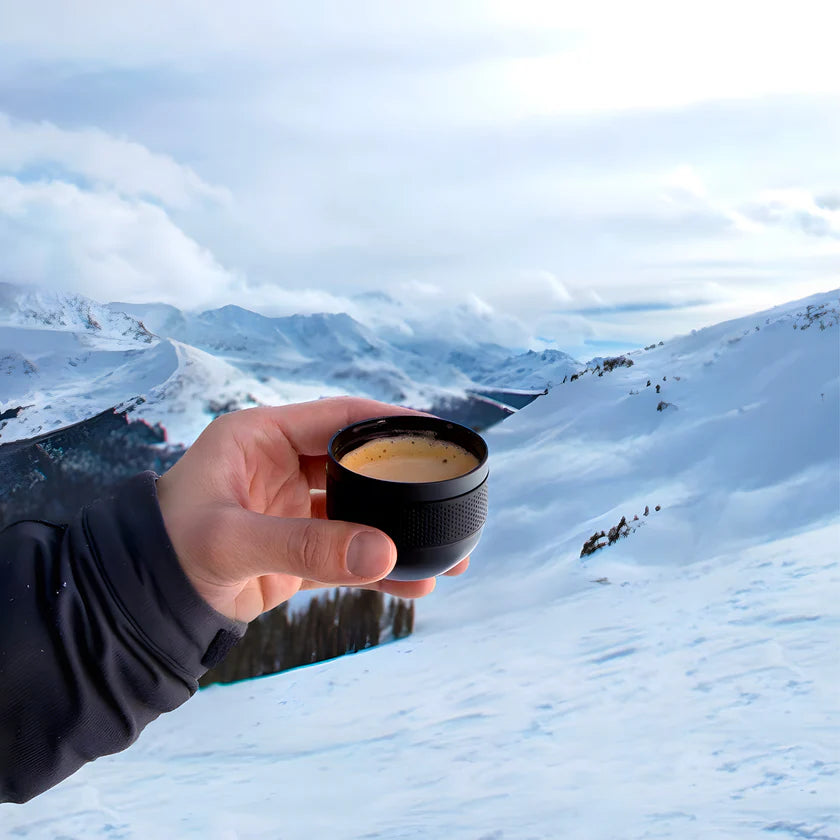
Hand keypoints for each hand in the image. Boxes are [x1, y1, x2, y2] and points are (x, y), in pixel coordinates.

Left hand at [156, 397, 468, 621]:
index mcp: (261, 437)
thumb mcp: (232, 540)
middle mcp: (282, 466)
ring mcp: (292, 508)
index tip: (434, 433)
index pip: (338, 417)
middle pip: (359, 464)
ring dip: (399, 531)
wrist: (140, 605)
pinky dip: (379, 568)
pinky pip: (347, 553)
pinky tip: (413, 584)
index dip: (388, 422)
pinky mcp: (297, 549)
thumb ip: (306, 545)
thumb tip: (385, 554)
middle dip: (404, 485)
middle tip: (451, 497)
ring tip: (450, 554)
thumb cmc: (166, 551)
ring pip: (359, 513)